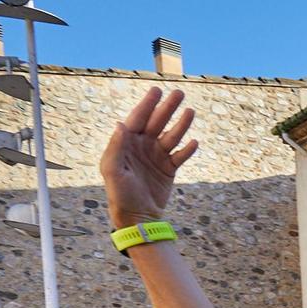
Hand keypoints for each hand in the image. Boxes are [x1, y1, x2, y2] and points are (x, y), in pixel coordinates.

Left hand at [101, 88, 197, 229]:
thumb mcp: (112, 170)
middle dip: (167, 107)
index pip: (138, 119)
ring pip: (171, 136)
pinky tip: (194, 141)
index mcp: (126, 143)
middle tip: (179, 93)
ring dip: (181, 124)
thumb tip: (121, 124)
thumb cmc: (120, 194)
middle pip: (157, 122)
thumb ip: (116, 146)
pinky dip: (188, 149)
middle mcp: (142, 146)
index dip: (147, 104)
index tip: (157, 90)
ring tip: (191, 112)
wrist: (137, 216)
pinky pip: (180, 156)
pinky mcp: (169, 169)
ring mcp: (157, 157)